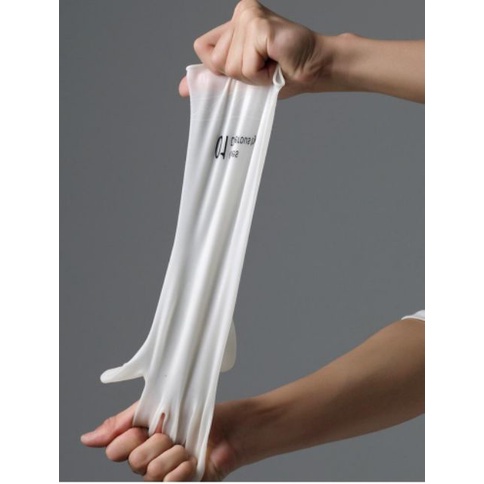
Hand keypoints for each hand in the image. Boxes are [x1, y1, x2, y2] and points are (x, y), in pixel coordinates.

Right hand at [81, 401, 240, 480]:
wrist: (233, 427)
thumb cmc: (200, 415)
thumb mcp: (159, 408)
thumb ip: (123, 422)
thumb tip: (87, 439)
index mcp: (140, 441)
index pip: (115, 449)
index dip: (131, 437)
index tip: (152, 423)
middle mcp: (149, 461)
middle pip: (134, 461)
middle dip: (157, 442)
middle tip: (174, 432)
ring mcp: (165, 476)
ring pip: (152, 473)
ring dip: (174, 454)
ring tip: (188, 445)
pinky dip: (182, 469)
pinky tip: (192, 460)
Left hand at [179, 0, 331, 98]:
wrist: (314, 69)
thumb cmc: (283, 73)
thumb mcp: (242, 78)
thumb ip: (213, 78)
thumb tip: (183, 89)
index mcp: (234, 22)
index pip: (203, 49)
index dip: (218, 68)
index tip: (247, 68)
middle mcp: (240, 14)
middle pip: (216, 61)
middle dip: (240, 75)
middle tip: (265, 67)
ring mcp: (248, 17)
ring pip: (230, 66)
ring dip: (253, 76)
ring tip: (272, 65)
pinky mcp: (258, 26)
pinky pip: (244, 66)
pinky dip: (260, 75)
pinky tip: (276, 62)